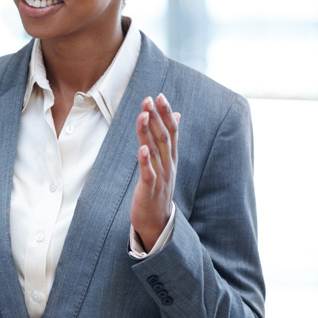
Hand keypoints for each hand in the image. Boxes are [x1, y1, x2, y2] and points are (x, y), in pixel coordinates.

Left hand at [130, 94, 179, 251]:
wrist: (157, 221)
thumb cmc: (158, 188)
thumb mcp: (166, 161)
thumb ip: (168, 139)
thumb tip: (176, 115)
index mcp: (171, 157)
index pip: (172, 131)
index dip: (166, 113)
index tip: (159, 96)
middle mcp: (168, 164)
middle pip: (164, 137)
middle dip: (156, 117)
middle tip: (149, 99)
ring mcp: (161, 177)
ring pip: (155, 151)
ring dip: (148, 132)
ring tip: (143, 115)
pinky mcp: (150, 189)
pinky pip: (148, 173)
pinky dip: (145, 161)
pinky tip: (141, 148)